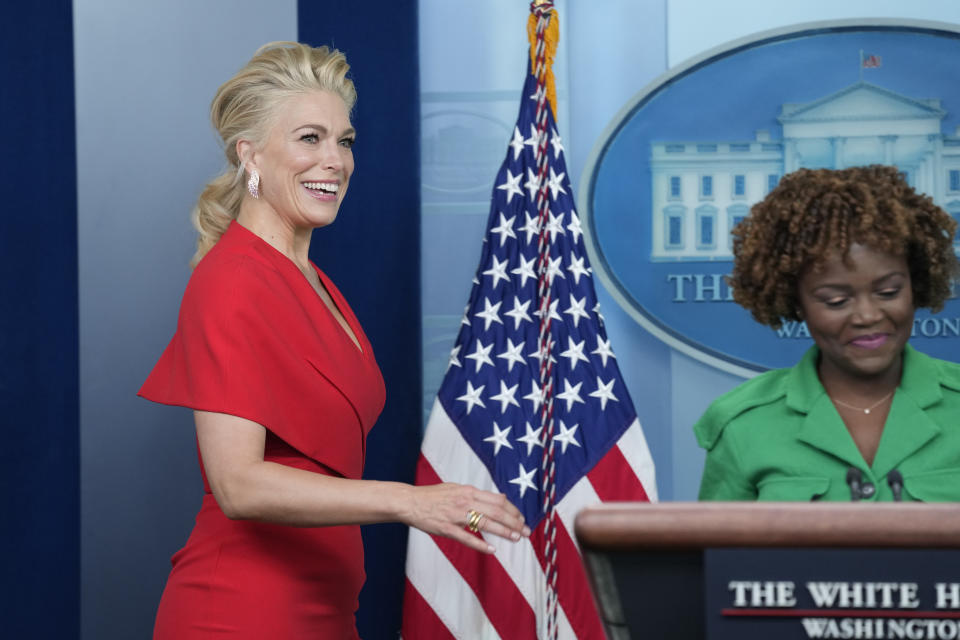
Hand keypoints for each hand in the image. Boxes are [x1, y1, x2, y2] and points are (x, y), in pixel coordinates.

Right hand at [404, 482, 530, 553]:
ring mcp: (456, 516)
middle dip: (514, 522)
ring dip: (504, 532)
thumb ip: (478, 494)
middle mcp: (465, 502)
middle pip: (496, 512)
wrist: (410, 502)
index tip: (521, 519)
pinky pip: (467, 538)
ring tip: (516, 538)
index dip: (513, 510)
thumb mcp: (457, 488)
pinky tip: (492, 551)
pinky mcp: (446, 529)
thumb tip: (500, 497)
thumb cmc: (433, 496)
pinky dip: (481, 545)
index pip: (498, 500)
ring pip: (485, 524)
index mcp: (468, 491)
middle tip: (526, 531)